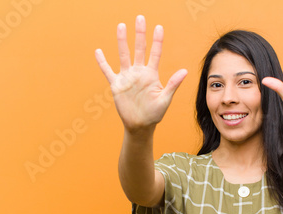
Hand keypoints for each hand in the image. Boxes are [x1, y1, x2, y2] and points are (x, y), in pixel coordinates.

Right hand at [94, 15, 186, 132]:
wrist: (140, 125)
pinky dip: (103, 62)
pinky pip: (108, 71)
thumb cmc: (155, 114)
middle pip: (139, 49)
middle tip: (140, 18)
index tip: (159, 27)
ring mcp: (127, 77)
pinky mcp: (117, 85)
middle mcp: (139, 72)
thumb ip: (173, 84)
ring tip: (121, 26)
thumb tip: (185, 71)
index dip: (157, 41)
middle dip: (140, 34)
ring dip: (122, 41)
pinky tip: (98, 52)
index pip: (155, 53)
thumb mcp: (165, 99)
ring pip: (123, 55)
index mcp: (151, 75)